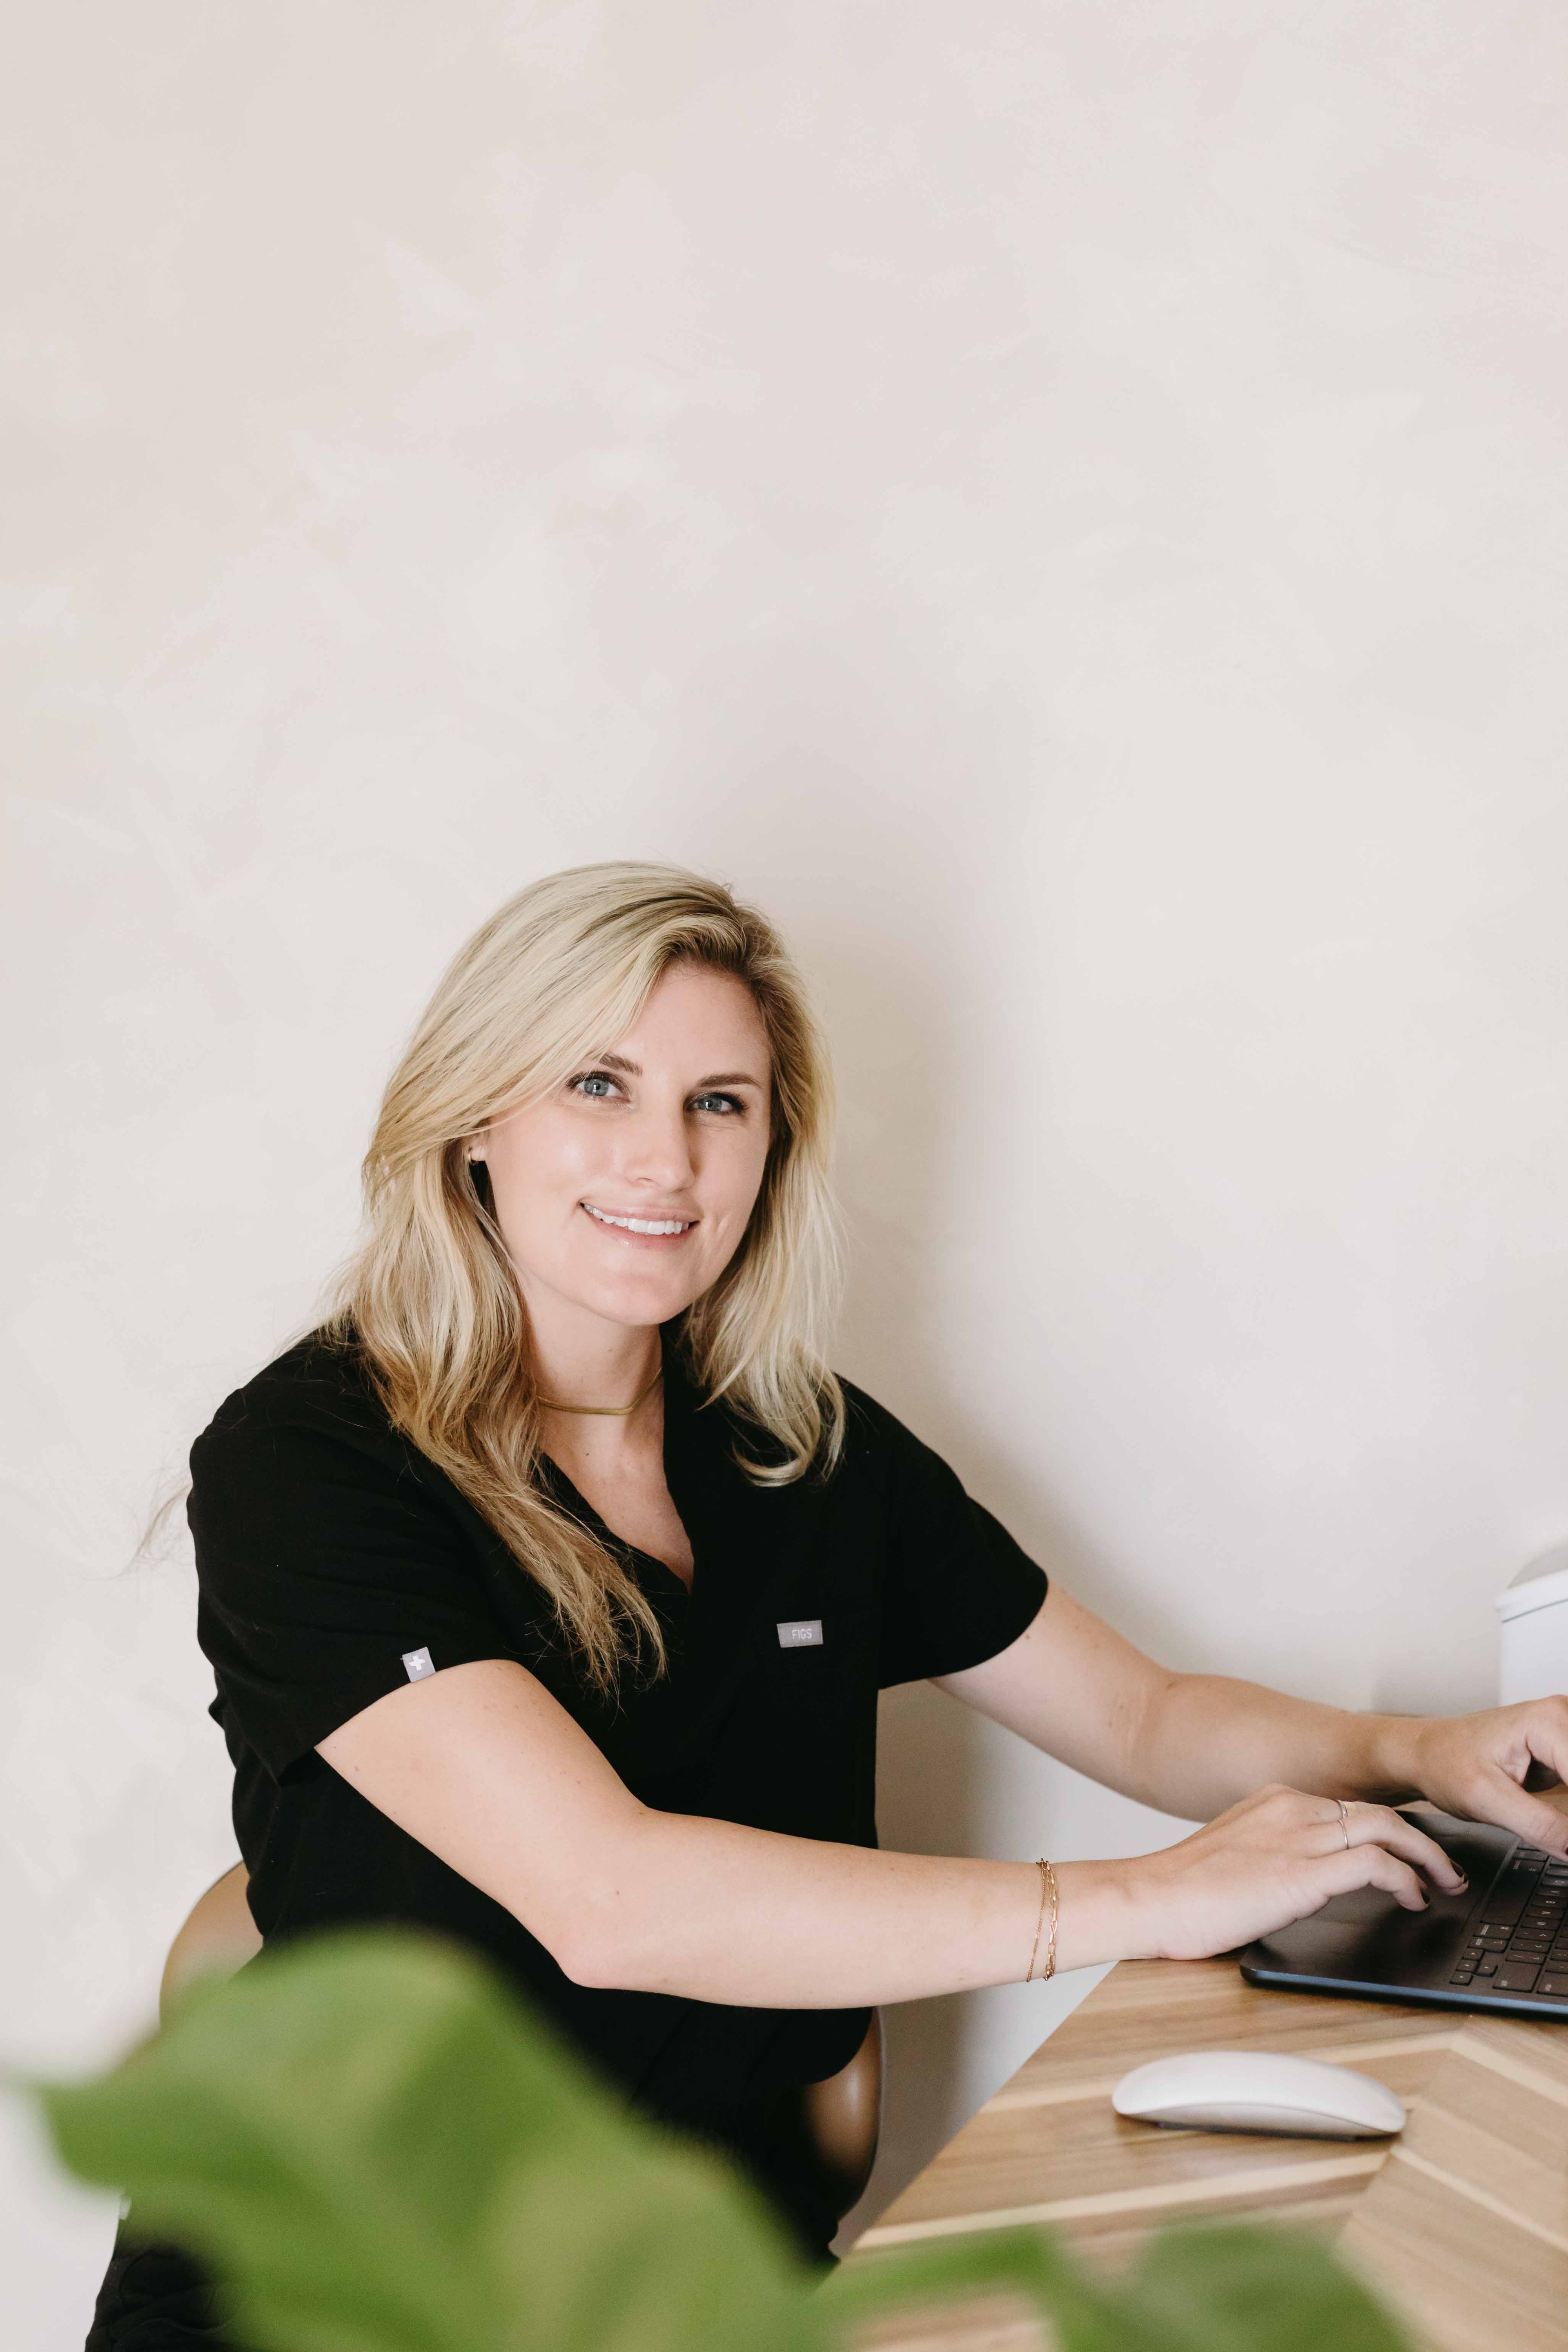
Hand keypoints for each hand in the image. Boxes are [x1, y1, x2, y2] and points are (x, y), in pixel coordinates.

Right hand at [1119, 1783, 1467, 1962]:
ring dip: (1426, 1857)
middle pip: (1377, 1812)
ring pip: (1386, 1830)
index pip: (1348, 1808)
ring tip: (1444, 1883)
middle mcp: (1289, 1809)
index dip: (1389, 1831)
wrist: (1147, 1900)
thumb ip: (1273, 1857)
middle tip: (1445, 1867)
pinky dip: (1405, 1879)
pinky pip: (1375, 1864)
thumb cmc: (1182, 1894)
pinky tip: (1413, 1899)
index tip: (1409, 1853)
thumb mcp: (1236, 1860)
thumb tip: (1303, 1881)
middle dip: (1421, 1840)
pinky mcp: (1302, 1871)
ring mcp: (1297, 1837)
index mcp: (1273, 1803)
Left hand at [1403, 1699, 1567, 1856]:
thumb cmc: (1444, 1763)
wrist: (1425, 1752)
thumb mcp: (1487, 1800)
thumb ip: (1540, 1825)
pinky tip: (1560, 1821)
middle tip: (1563, 1841)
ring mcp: (1566, 1730)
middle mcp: (1563, 1716)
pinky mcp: (1565, 1749)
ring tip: (1557, 1832)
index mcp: (1548, 1722)